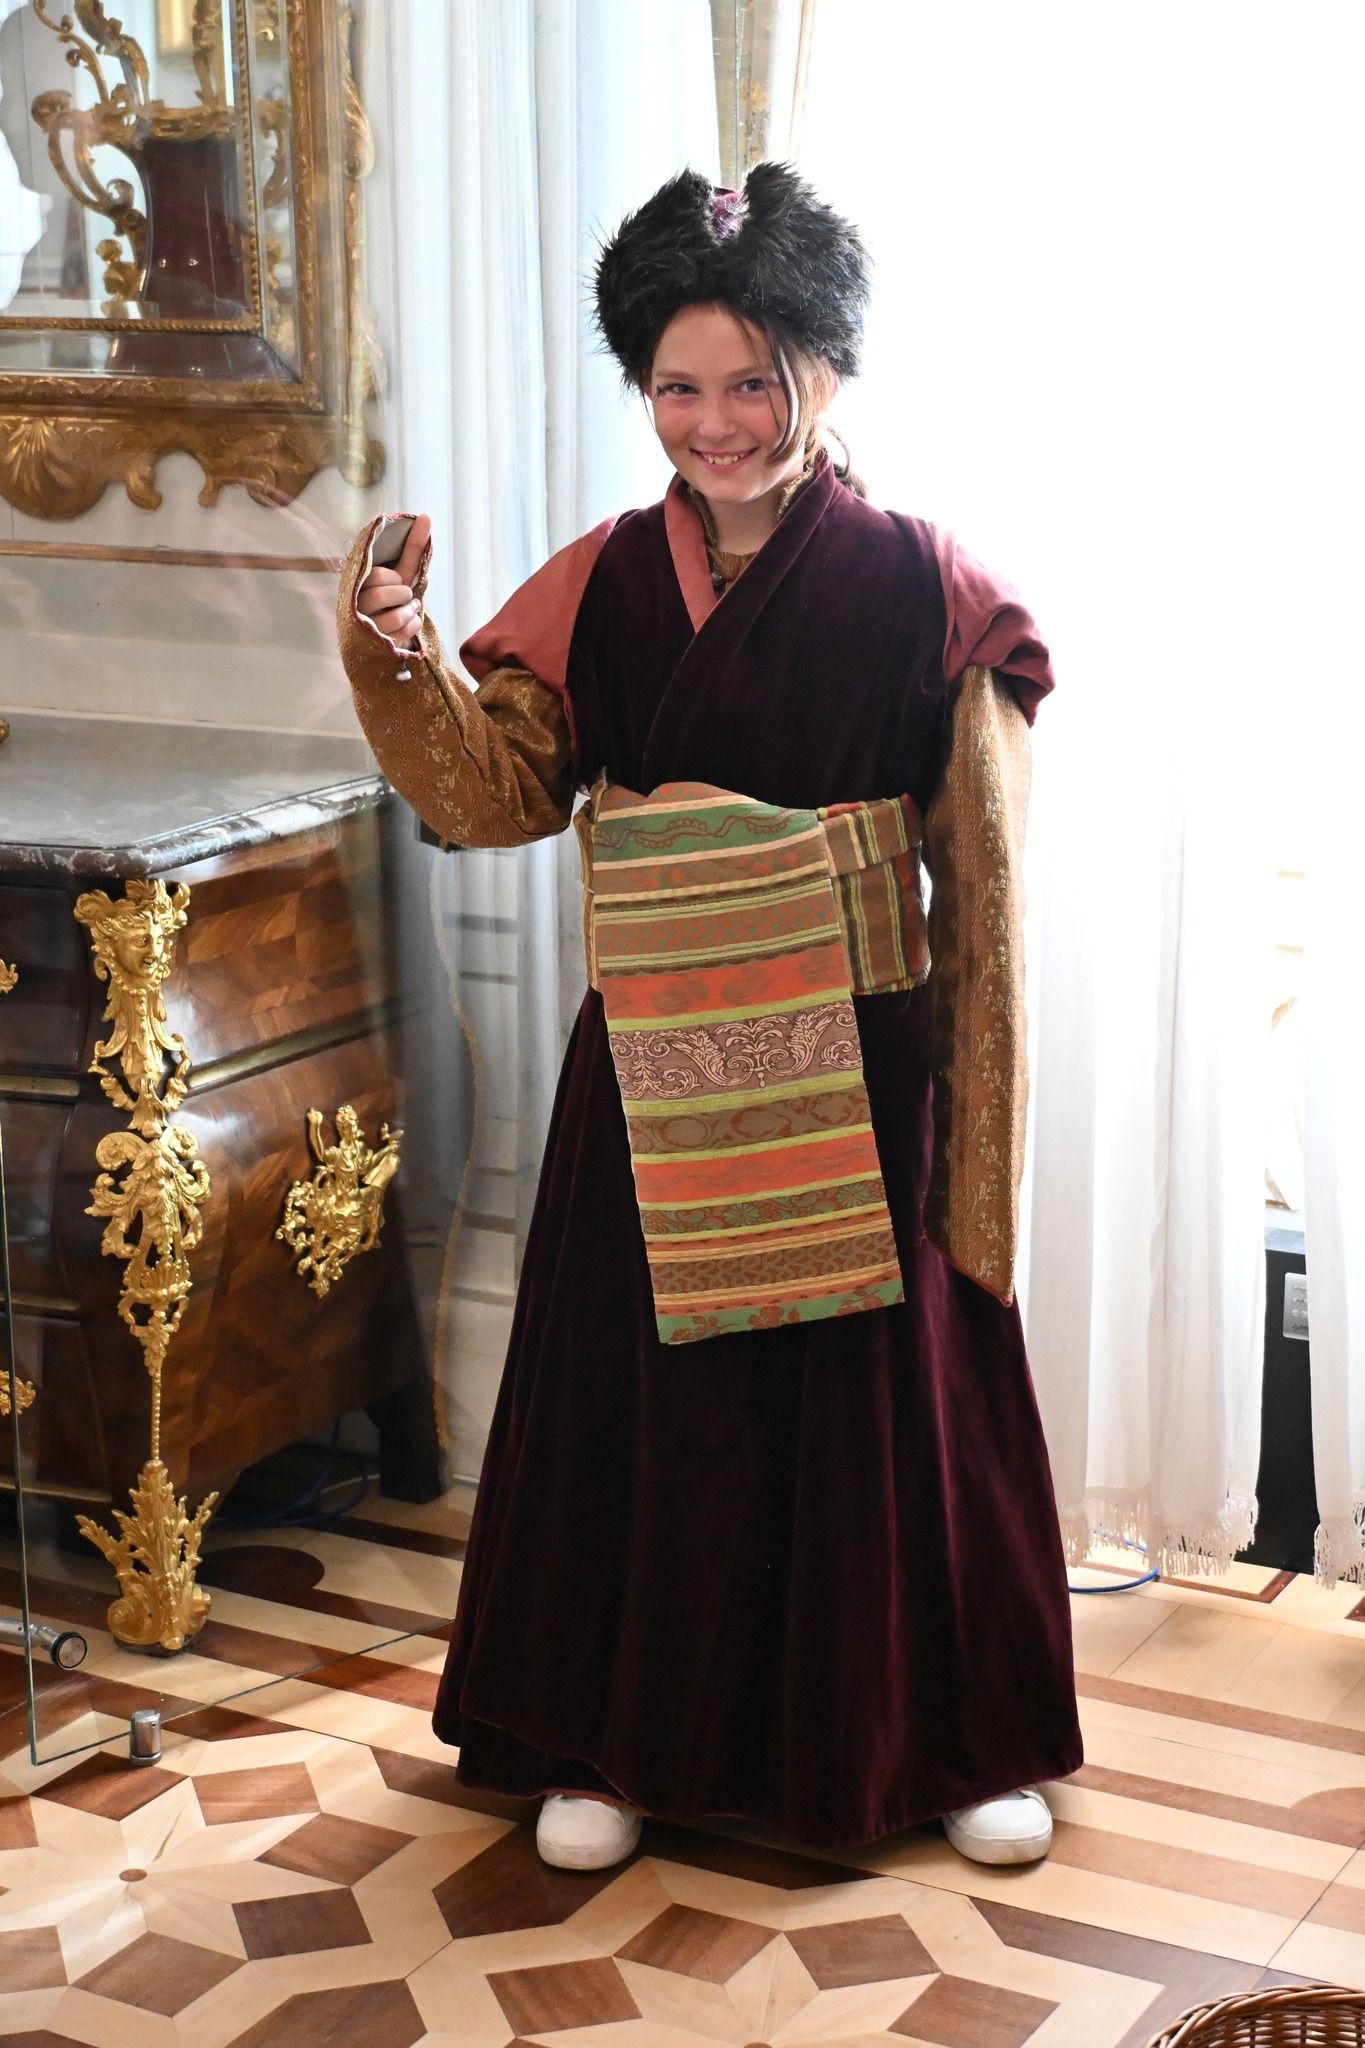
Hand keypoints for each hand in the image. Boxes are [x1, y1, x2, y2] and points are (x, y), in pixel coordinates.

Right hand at [356, 512, 430, 647]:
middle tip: (406, 596)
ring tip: (410, 608)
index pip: (375, 575)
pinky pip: (403, 632)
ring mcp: (365, 629)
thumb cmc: (395, 598)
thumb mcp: (403, 572)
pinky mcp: (376, 647)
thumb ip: (412, 547)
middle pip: (380, 596)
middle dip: (402, 594)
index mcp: (357, 585)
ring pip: (393, 616)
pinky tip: (408, 623)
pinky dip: (413, 625)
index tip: (398, 580)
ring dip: (410, 610)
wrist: (391, 631)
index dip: (392, 577)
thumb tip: (425, 516)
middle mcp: (356, 607)